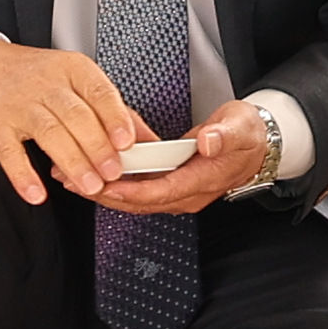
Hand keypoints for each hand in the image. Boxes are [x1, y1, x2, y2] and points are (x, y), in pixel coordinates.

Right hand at [0, 36, 150, 204]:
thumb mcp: (74, 80)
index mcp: (72, 69)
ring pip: (50, 134)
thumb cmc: (33, 75)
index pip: (99, 92)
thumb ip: (110, 109)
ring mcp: (19, 105)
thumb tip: (147, 139)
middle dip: (98, 147)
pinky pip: (10, 153)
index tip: (127, 142)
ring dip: (73, 162)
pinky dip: (23, 175)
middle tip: (113, 172)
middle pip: (76, 116)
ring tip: (90, 185)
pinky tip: (37, 193)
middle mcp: (46, 84)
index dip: (114, 118)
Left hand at [91, 102, 272, 215]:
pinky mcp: (170, 187)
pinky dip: (114, 185)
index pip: (164, 191)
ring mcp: (178, 193)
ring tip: (72, 178)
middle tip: (74, 181)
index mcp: (204, 181)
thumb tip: (207, 142)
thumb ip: (224, 135)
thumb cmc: (247, 135)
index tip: (108, 185)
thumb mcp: (241, 127)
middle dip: (106, 194)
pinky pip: (138, 191)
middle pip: (142, 201)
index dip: (134, 190)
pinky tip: (93, 176)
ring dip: (104, 191)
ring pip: (136, 200)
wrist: (255, 145)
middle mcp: (188, 193)